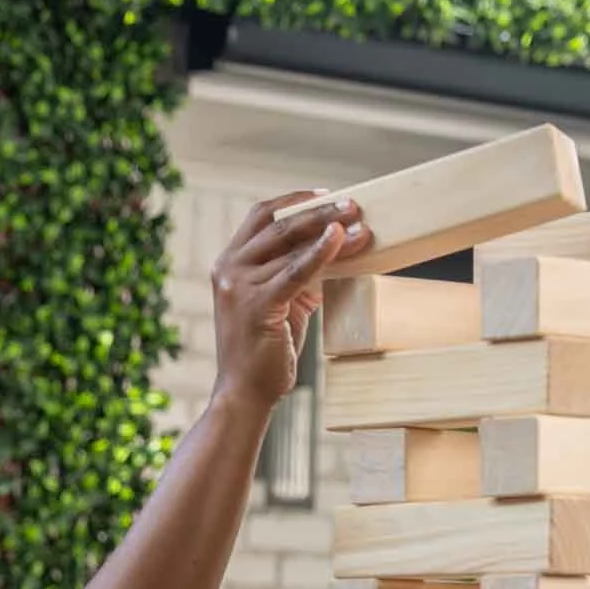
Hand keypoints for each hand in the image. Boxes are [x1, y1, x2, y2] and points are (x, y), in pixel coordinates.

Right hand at [208, 192, 368, 415]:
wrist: (246, 393)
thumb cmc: (264, 352)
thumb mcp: (280, 304)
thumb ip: (296, 277)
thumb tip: (333, 252)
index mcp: (229, 263)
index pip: (260, 216)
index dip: (294, 201)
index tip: (327, 195)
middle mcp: (229, 269)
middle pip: (277, 224)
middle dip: (318, 210)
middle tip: (353, 204)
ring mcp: (239, 286)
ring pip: (289, 245)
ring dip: (328, 230)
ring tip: (360, 224)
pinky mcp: (256, 305)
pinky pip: (295, 272)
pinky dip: (319, 252)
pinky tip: (339, 239)